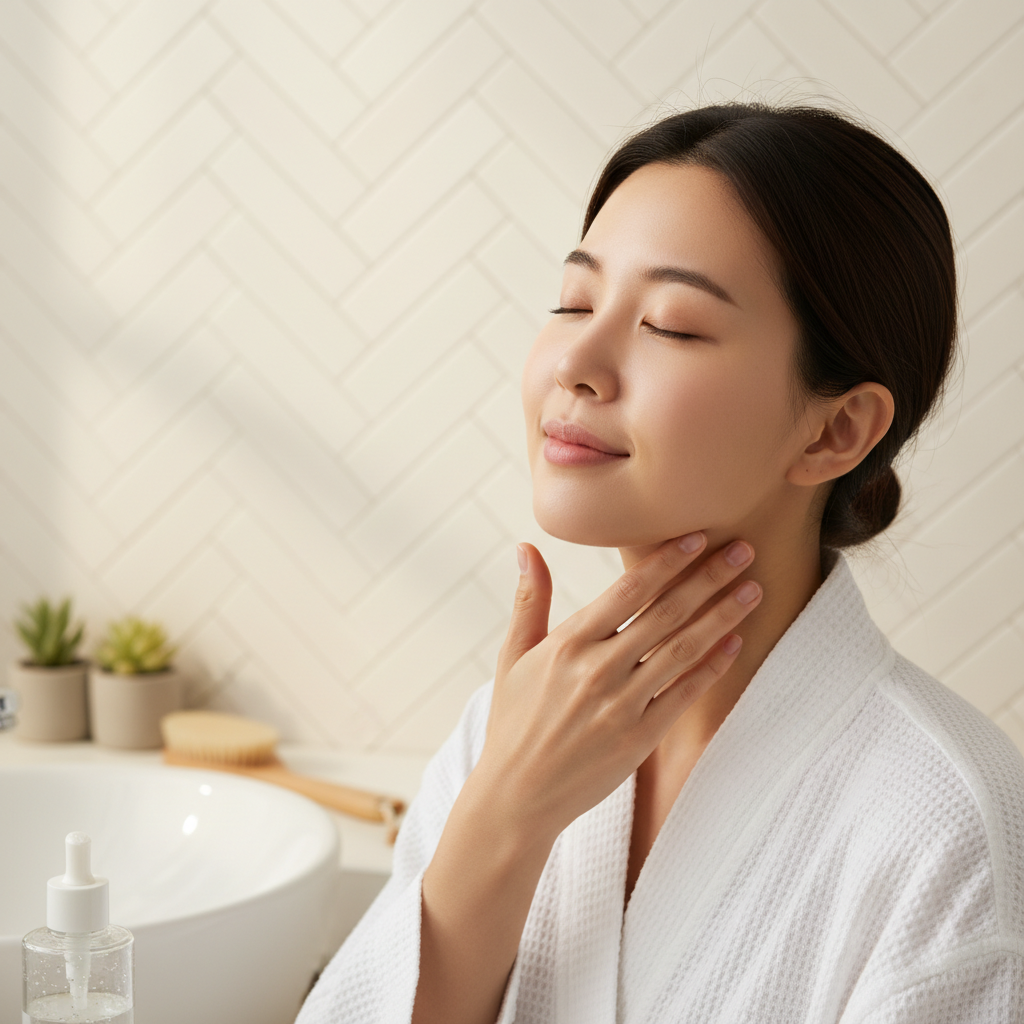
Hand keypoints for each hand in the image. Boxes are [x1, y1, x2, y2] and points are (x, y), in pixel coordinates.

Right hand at [478, 533, 761, 836]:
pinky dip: (712, 668)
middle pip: (665, 614)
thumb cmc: (513, 720)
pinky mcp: (639, 738)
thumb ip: (529, 600)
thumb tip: (528, 547)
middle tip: (744, 549)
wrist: (517, 795)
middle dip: (708, 578)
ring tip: (753, 590)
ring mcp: (622, 705)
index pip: (628, 591)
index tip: (698, 536)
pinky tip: (735, 644)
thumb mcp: (512, 656)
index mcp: (568, 644)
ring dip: (722, 617)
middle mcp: (598, 669)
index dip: (666, 561)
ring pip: (682, 651)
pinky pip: (684, 695)